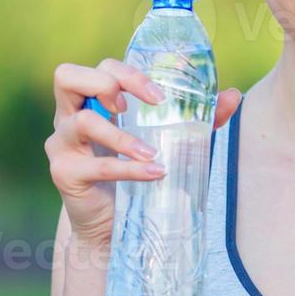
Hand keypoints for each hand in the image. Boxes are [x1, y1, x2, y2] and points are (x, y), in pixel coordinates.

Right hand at [45, 58, 240, 246]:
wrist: (109, 227)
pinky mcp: (65, 173)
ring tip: (149, 152)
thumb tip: (233, 95)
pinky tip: (154, 174)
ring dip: (119, 134)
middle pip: (67, 76)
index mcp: (90, 101)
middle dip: (105, 83)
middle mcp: (68, 116)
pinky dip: (128, 169)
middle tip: (131, 107)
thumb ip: (197, 119)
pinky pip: (95, 165)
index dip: (127, 73)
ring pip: (81, 121)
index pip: (100, 68)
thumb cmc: (134, 176)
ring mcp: (61, 144)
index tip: (159, 96)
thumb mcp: (166, 143)